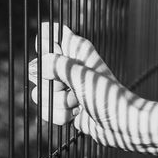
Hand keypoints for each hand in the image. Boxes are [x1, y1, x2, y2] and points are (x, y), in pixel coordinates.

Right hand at [29, 23, 141, 150]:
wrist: (120, 124)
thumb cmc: (107, 95)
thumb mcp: (80, 75)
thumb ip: (55, 65)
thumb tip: (37, 66)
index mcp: (75, 49)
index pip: (49, 33)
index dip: (45, 44)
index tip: (53, 57)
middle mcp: (68, 65)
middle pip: (38, 68)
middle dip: (51, 84)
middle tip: (71, 86)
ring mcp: (64, 86)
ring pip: (41, 93)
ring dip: (58, 103)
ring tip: (77, 102)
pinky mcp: (63, 106)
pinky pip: (47, 110)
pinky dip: (60, 115)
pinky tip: (75, 114)